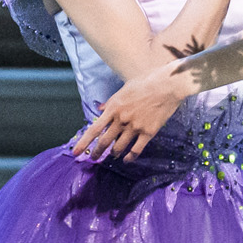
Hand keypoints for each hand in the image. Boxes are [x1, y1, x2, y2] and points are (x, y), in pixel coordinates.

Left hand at [68, 63, 194, 162]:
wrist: (167, 85)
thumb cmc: (145, 82)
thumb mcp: (124, 89)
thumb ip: (110, 102)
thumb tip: (100, 110)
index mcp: (113, 108)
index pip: (94, 129)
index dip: (83, 143)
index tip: (75, 153)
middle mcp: (121, 120)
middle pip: (104, 142)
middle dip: (97, 152)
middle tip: (94, 158)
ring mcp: (134, 127)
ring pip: (118, 148)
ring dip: (113, 154)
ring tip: (112, 155)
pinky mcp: (148, 132)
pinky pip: (136, 150)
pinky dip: (130, 157)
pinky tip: (127, 159)